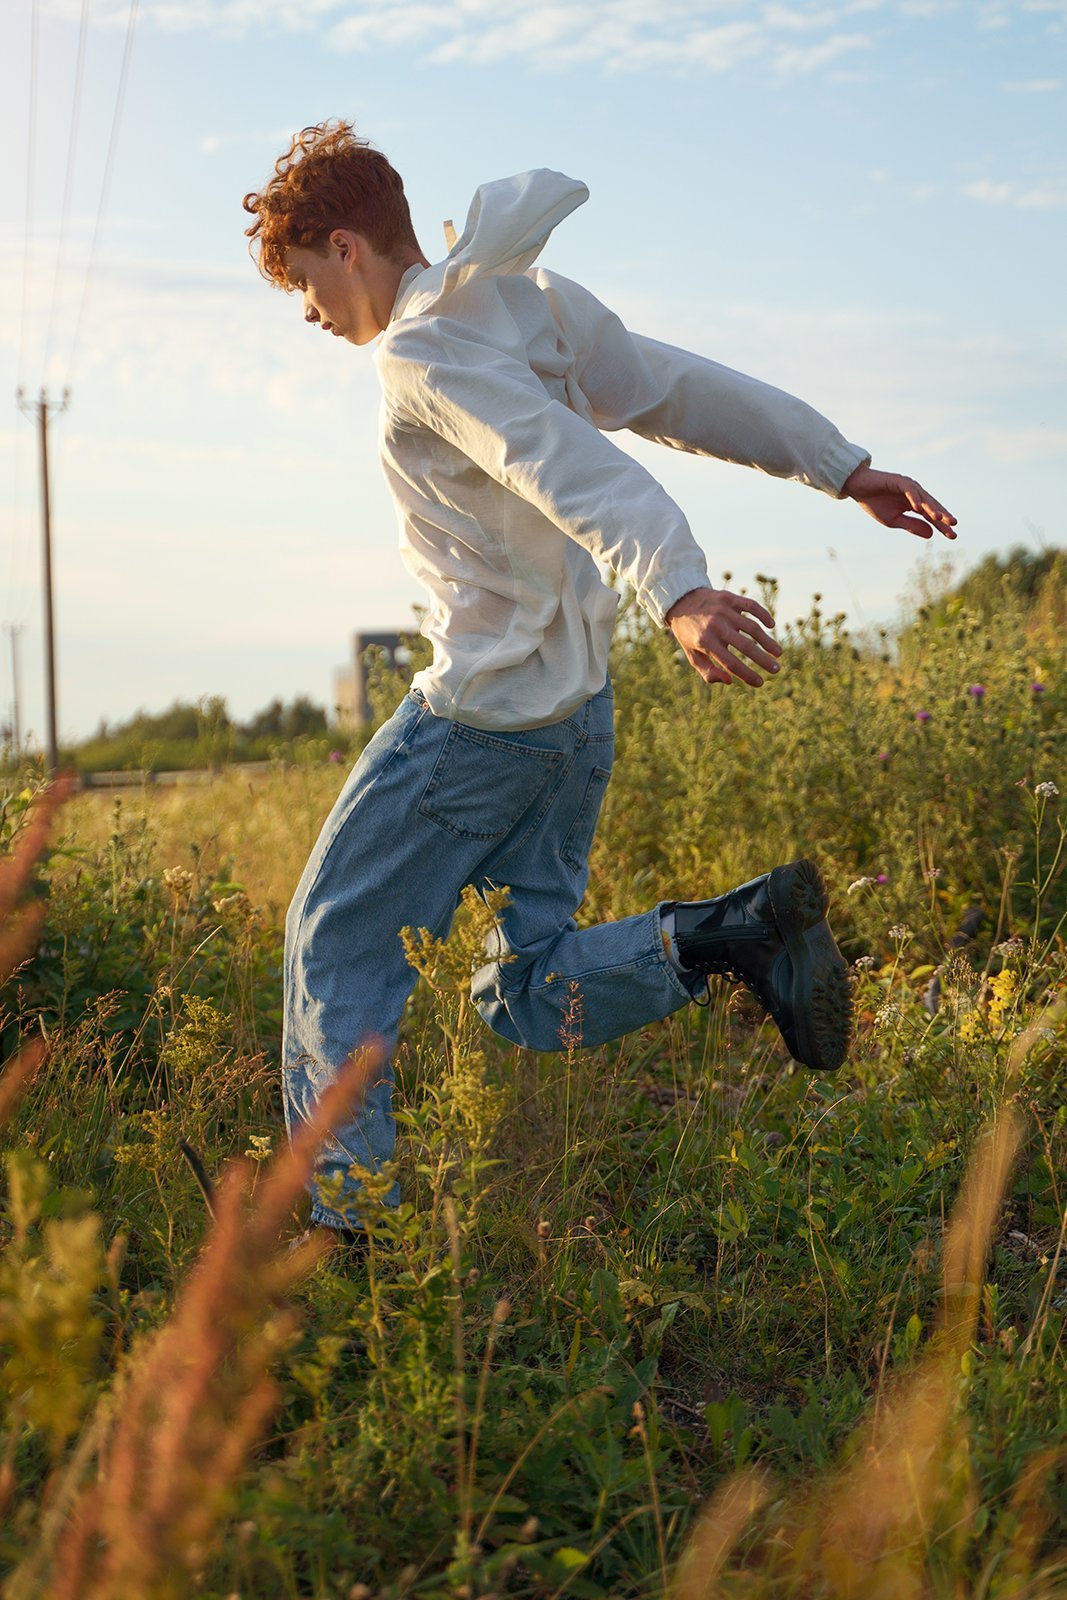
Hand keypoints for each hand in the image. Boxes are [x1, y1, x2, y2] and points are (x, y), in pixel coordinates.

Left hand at [666, 586, 781, 686]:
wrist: (681, 601)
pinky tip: (771, 625)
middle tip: (776, 669)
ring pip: (752, 627)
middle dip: (763, 660)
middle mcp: (715, 625)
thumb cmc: (690, 633)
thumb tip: (730, 680)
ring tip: (777, 653)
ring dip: (767, 641)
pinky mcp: (729, 598)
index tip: (760, 683)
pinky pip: (751, 606)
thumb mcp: (692, 655)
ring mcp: (723, 610)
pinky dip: (763, 615)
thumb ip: (708, 671)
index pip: (731, 662)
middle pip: (745, 646)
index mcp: (705, 641)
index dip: (747, 674)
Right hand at [842, 464, 956, 539]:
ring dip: (931, 508)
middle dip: (943, 516)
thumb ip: (912, 525)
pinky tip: (919, 508)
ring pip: (924, 498)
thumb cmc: (874, 503)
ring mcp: (908, 486)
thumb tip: (932, 534)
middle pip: (932, 506)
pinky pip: (909, 490)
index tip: (953, 536)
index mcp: (914, 504)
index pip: (931, 516)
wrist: (857, 488)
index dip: (942, 525)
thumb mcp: (893, 520)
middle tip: (954, 525)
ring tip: (940, 518)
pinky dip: (915, 498)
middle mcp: (915, 494)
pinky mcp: (899, 480)